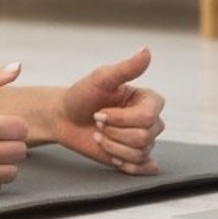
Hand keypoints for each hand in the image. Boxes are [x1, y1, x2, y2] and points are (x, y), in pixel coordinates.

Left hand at [52, 48, 165, 174]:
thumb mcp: (101, 78)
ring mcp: (144, 140)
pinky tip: (111, 154)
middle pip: (144, 137)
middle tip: (97, 123)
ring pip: (139, 153)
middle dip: (112, 132)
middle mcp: (152, 120)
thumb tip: (146, 51)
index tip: (100, 112)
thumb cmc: (82, 95)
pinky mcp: (135, 157)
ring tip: (99, 136)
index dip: (120, 118)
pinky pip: (142, 167)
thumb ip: (125, 68)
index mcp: (149, 100)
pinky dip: (125, 164)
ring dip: (111, 146)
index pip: (148, 117)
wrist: (65, 117)